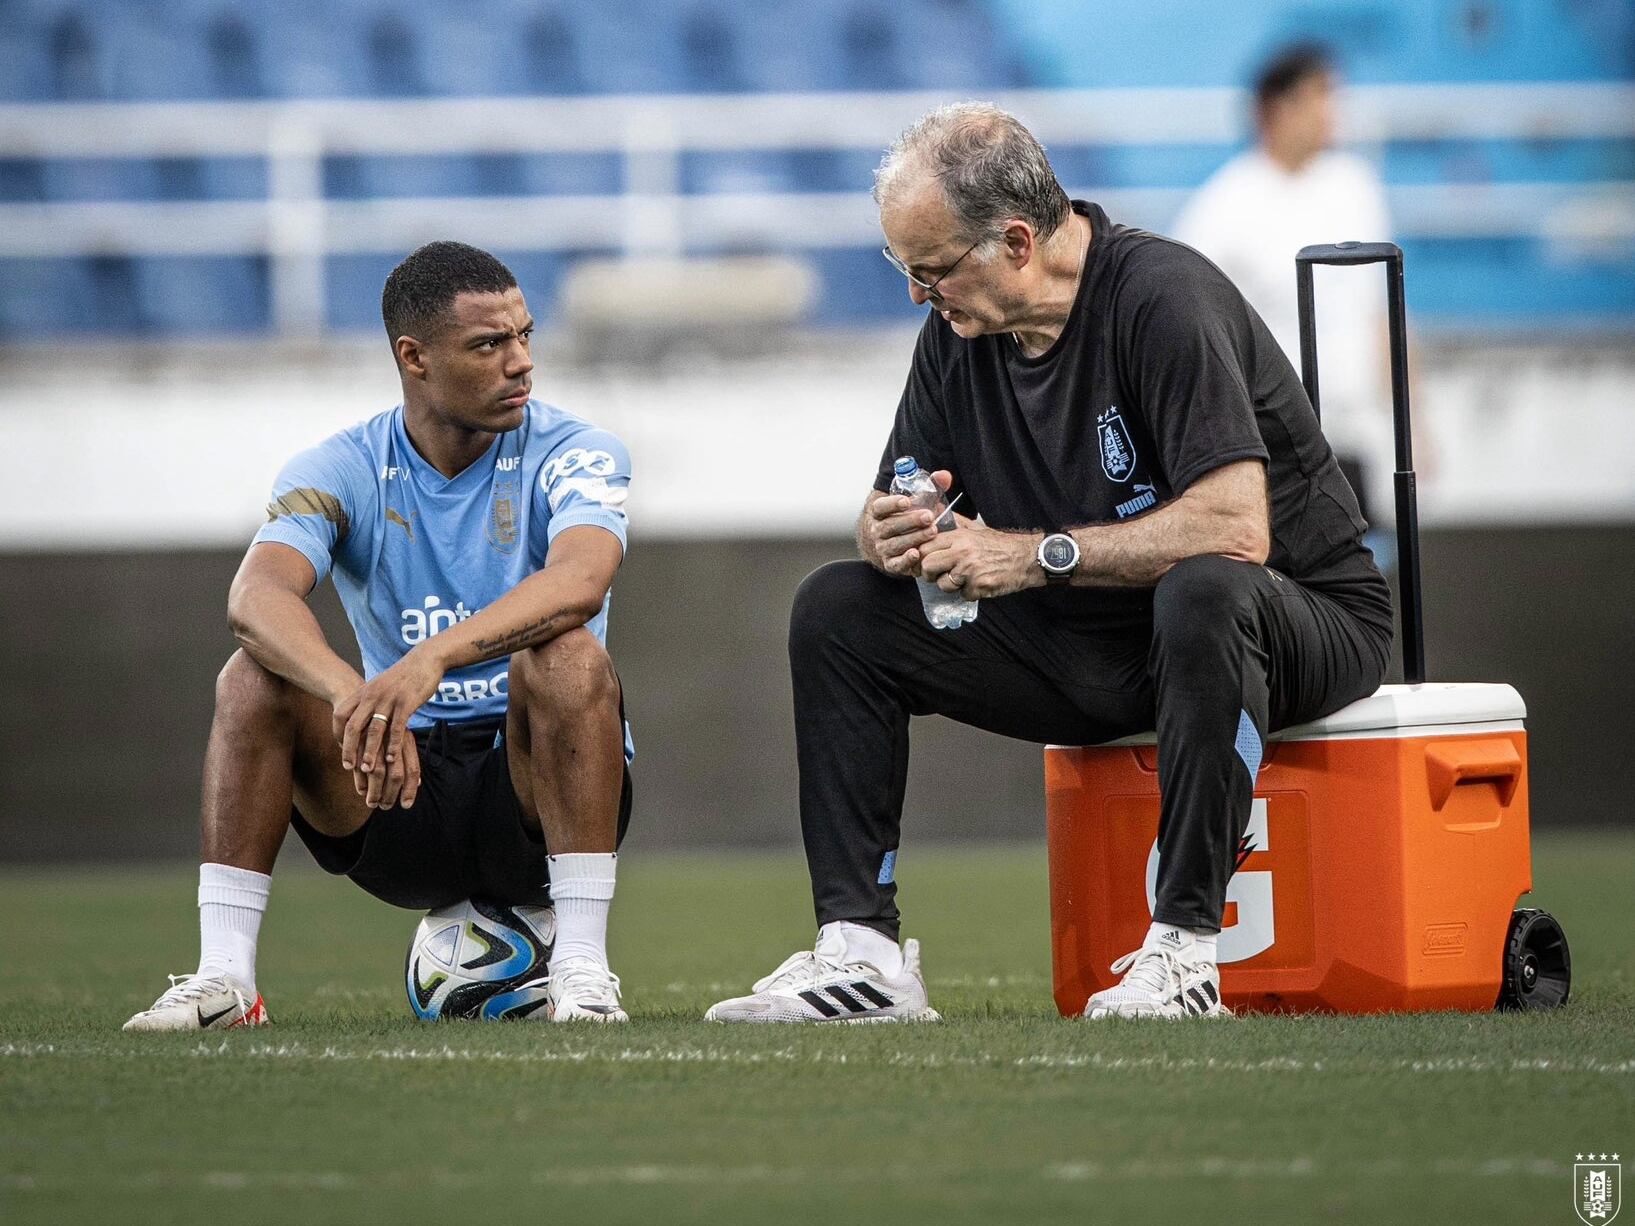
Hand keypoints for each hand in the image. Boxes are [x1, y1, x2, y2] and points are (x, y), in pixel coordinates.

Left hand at [331, 646, 442, 808]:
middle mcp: (372, 695)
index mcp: (362, 692)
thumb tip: (357, 719)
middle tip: (348, 767)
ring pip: (375, 730)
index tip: (340, 750)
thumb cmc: (402, 676)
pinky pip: (397, 728)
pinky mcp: (406, 703)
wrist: (424, 660)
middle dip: (349, 749)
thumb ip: (367, 701)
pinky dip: (393, 745)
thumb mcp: (378, 686)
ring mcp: (389, 699)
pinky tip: (391, 758)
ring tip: (368, 769)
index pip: (340, 715)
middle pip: (353, 726)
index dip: (337, 734)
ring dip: (370, 752)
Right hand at [864, 469, 953, 577]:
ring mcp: (883, 548)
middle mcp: (877, 530)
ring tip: (932, 531)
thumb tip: (944, 476)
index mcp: (879, 513)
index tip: (907, 501)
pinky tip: (916, 554)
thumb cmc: (908, 517)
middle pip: (890, 526)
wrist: (894, 544)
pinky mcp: (890, 564)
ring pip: (895, 544)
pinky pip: (896, 564)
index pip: (880, 507)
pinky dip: (905, 560)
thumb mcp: (917, 501)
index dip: (892, 504)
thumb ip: (931, 487)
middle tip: (928, 516)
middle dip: (910, 521)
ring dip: (914, 537)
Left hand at [918, 521, 1038, 598]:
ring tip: (964, 578)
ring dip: (951, 585)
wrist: (1027, 558)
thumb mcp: (975, 528)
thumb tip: (934, 510)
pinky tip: (978, 583)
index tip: (926, 560)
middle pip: (927, 566)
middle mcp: (962, 553)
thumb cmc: (999, 544)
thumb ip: (953, 522)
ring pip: (943, 584)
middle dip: (930, 573)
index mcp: (959, 537)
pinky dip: (969, 593)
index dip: (921, 556)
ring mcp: (970, 571)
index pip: (925, 547)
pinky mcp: (979, 587)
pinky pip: (962, 595)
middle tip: (939, 573)